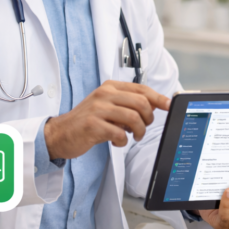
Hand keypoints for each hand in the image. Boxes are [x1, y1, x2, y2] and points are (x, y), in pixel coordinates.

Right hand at [44, 80, 169, 159]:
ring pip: (133, 118)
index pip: (141, 89)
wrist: (59, 134)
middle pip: (141, 103)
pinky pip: (119, 133)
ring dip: (139, 131)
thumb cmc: (87, 121)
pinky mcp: (93, 126)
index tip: (169, 105)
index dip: (158, 98)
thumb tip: (154, 106)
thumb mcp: (107, 105)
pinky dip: (123, 141)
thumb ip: (127, 103)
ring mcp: (98, 109)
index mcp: (110, 87)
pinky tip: (117, 141)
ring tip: (133, 136)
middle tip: (143, 128)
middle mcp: (104, 94)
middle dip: (148, 118)